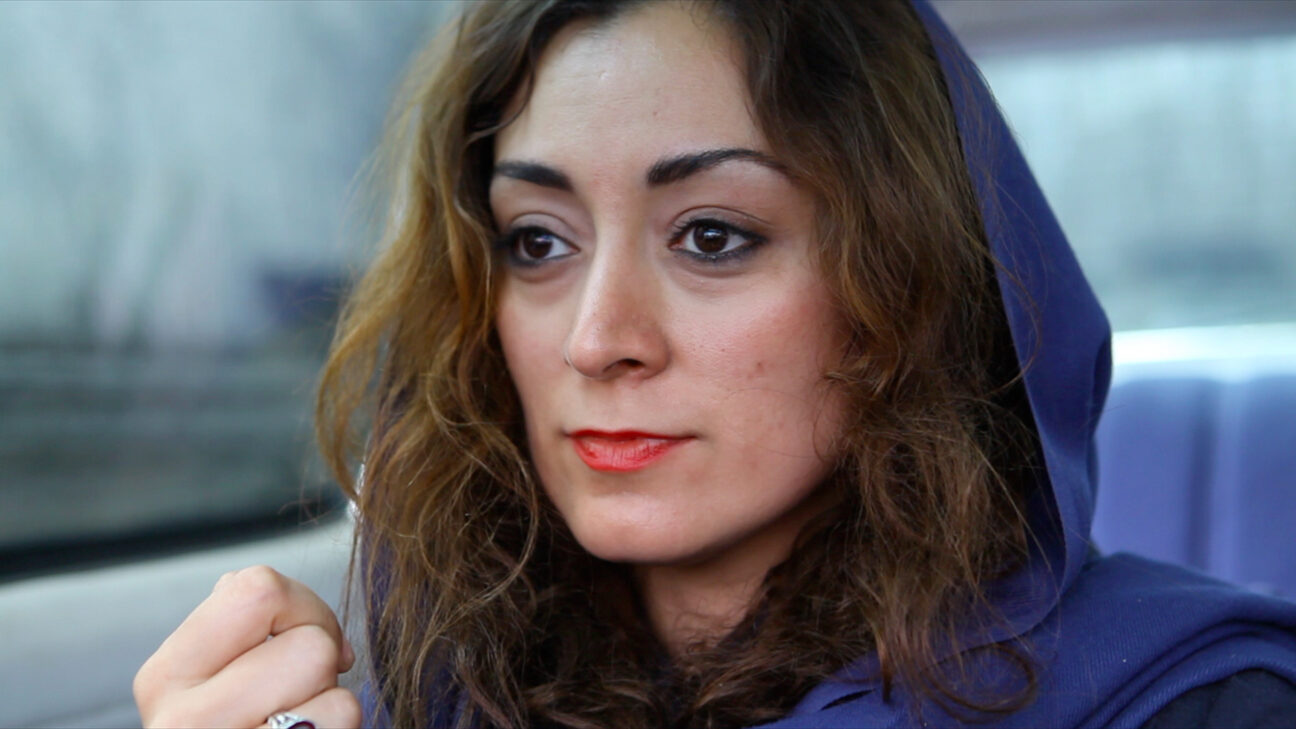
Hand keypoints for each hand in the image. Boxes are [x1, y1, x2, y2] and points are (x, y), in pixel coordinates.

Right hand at [134, 565, 360, 728]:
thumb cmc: (238, 726)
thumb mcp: (213, 676)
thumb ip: (237, 625)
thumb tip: (277, 595)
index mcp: (165, 677)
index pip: (256, 589)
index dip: (302, 607)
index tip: (298, 640)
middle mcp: (184, 723)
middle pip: (310, 647)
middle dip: (322, 666)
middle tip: (299, 697)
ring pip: (340, 699)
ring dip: (334, 710)